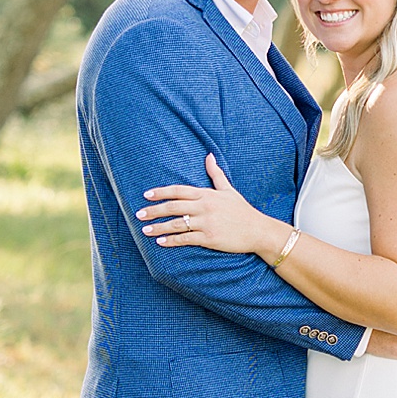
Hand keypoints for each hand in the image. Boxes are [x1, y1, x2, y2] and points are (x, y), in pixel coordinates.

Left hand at [138, 153, 272, 257]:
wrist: (258, 230)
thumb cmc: (242, 210)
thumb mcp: (229, 189)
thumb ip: (216, 173)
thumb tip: (209, 155)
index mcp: (207, 194)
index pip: (179, 190)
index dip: (161, 192)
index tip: (146, 195)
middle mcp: (204, 206)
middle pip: (173, 206)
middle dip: (154, 210)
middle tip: (138, 214)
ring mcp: (206, 222)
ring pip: (176, 223)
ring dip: (158, 227)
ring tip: (144, 230)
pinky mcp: (210, 238)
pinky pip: (186, 238)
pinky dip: (172, 241)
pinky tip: (160, 242)